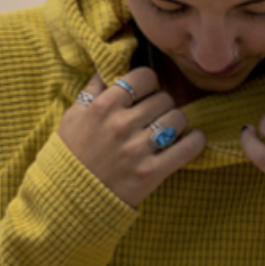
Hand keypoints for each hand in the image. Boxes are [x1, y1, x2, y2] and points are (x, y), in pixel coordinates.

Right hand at [58, 67, 205, 208]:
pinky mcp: (152, 172)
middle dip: (161, 105)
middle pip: (164, 98)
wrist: (70, 198)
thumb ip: (94, 89)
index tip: (145, 93)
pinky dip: (194, 141)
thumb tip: (111, 66)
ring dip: (176, 123)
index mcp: (103, 106)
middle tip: (154, 116)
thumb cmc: (72, 154)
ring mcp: (138, 149)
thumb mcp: (73, 116)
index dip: (148, 83)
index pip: (144, 77)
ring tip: (166, 130)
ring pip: (179, 119)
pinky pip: (189, 147)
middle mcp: (122, 125)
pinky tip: (190, 140)